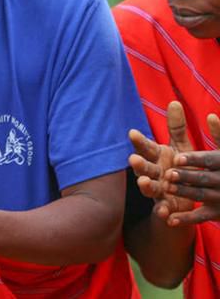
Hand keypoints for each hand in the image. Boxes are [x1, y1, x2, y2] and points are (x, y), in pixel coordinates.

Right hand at [128, 101, 195, 222]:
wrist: (181, 199)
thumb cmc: (178, 168)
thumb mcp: (180, 147)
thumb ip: (176, 127)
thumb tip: (174, 102)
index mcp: (157, 157)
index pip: (146, 147)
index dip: (140, 141)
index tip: (133, 133)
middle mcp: (154, 173)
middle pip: (144, 167)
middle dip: (139, 164)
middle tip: (133, 159)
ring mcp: (158, 191)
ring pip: (149, 188)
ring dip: (146, 185)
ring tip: (143, 183)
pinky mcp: (166, 208)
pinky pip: (163, 210)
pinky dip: (162, 212)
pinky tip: (162, 212)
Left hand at [165, 113, 219, 225]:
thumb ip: (219, 134)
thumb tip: (211, 115)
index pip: (211, 160)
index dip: (195, 159)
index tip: (178, 158)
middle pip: (203, 178)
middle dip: (185, 176)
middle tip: (167, 173)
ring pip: (201, 195)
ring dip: (184, 192)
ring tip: (166, 188)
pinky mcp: (218, 213)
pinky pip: (201, 217)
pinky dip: (185, 218)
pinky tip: (168, 219)